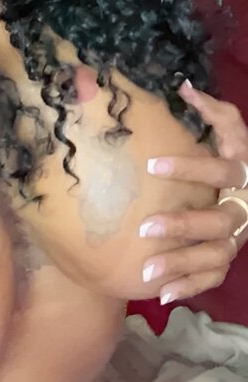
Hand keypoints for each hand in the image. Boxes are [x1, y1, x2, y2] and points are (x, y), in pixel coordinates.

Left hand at [140, 80, 247, 304]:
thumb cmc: (235, 155)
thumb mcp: (232, 131)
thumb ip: (212, 110)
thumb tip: (183, 85)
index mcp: (245, 173)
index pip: (223, 170)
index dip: (191, 167)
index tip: (151, 164)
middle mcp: (246, 208)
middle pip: (220, 221)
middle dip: (183, 226)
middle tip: (144, 228)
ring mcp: (240, 236)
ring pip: (216, 255)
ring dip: (182, 265)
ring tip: (146, 272)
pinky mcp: (230, 256)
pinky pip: (214, 278)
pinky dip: (190, 287)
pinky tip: (162, 296)